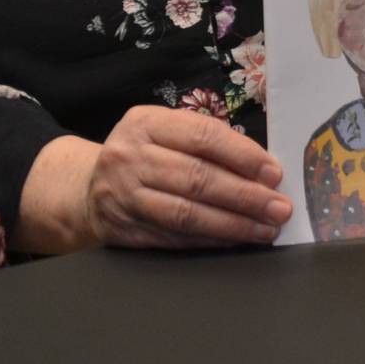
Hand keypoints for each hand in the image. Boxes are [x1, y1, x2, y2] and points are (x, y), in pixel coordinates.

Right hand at [83, 106, 292, 247]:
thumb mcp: (165, 131)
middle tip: (278, 208)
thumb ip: (206, 141)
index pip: (202, 136)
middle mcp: (130, 157)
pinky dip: (209, 241)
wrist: (86, 189)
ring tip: (265, 229)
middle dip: (245, 196)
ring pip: (186, 213)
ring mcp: (124, 196)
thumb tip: (262, 168)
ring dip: (232, 224)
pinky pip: (174, 238)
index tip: (274, 173)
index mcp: (146, 123)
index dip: (242, 156)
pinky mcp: (123, 230)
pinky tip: (235, 241)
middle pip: (197, 178)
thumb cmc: (142, 155)